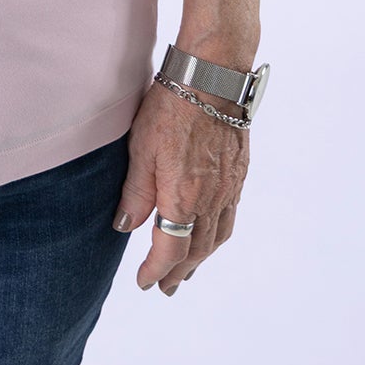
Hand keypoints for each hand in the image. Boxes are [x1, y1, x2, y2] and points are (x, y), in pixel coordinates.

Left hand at [111, 77, 249, 294]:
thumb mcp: (141, 148)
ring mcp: (229, 187)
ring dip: (202, 258)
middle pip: (198, 250)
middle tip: (167, 287)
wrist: (213, 78)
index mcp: (183, 198)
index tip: (144, 282)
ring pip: (218, 236)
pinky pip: (230, 216)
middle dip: (180, 272)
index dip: (156, 270)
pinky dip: (218, 234)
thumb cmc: (172, 107)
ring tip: (189, 268)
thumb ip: (135, 192)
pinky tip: (209, 231)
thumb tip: (126, 227)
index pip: (170, 249)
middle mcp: (211, 199)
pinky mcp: (239, 173)